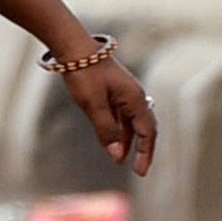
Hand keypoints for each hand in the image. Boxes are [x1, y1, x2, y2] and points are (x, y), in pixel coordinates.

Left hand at [64, 57, 156, 178]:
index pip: (147, 133)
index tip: (140, 173)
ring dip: (128, 140)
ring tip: (120, 159)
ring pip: (132, 122)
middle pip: (145, 128)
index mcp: (135, 99)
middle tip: (138, 169)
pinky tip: (112, 139)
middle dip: (142, 149)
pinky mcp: (114, 90)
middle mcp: (135, 96)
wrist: (74, 47)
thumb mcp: (93, 106)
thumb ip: (106, 131)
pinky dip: (120, 129)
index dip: (145, 154)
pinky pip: (122, 114)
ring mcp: (125, 92)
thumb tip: (117, 156)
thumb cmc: (84, 74)